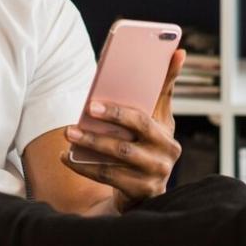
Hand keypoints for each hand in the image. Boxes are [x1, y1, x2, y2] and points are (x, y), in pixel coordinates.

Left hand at [62, 49, 185, 206]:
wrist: (141, 193)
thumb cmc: (144, 147)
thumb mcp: (155, 121)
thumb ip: (162, 89)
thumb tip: (179, 52)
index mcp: (167, 129)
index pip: (157, 103)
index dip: (136, 93)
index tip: (107, 93)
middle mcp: (168, 151)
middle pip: (138, 127)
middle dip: (113, 115)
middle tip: (87, 107)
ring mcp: (157, 173)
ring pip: (120, 154)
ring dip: (92, 142)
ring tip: (69, 132)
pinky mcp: (142, 192)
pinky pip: (108, 176)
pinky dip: (85, 166)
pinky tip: (66, 156)